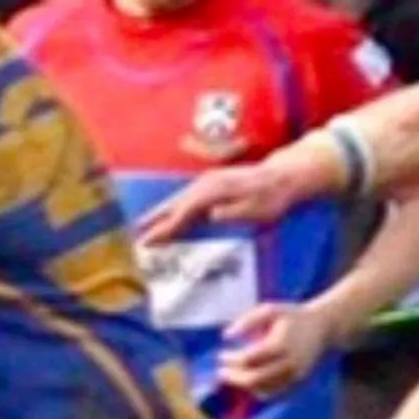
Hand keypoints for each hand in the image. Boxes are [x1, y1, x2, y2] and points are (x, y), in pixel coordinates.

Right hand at [137, 138, 344, 245]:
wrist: (284, 176)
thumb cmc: (273, 198)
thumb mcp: (258, 210)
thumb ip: (234, 212)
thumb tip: (211, 215)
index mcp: (213, 192)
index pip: (182, 214)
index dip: (164, 229)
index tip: (147, 242)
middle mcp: (206, 185)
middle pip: (174, 205)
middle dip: (154, 220)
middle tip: (134, 235)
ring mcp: (207, 183)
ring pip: (178, 201)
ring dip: (161, 214)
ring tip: (144, 227)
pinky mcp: (212, 186)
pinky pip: (187, 200)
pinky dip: (175, 210)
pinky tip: (170, 218)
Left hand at [219, 303, 335, 394]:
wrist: (324, 327)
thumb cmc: (293, 316)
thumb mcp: (270, 310)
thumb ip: (247, 321)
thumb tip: (226, 336)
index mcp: (281, 344)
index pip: (249, 359)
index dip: (231, 359)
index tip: (221, 355)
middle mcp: (290, 364)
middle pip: (255, 379)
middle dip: (234, 378)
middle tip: (221, 373)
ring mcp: (296, 377)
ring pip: (264, 391)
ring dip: (245, 386)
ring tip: (233, 376)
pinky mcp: (299, 384)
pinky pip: (275, 395)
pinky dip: (259, 391)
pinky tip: (250, 382)